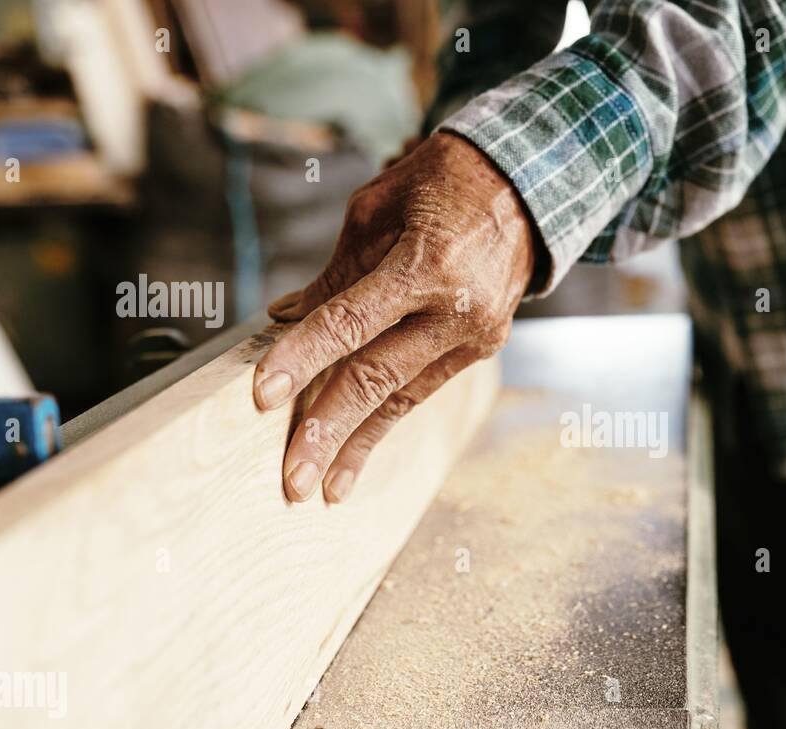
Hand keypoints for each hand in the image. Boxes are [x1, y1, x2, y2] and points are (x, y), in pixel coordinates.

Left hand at [254, 131, 535, 503]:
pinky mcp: (481, 348)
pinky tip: (356, 453)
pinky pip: (421, 389)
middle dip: (329, 431)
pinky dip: (385, 420)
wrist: (524, 187)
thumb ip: (335, 275)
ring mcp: (475, 335)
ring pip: (403, 399)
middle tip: (292, 479)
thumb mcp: (376, 211)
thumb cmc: (441, 184)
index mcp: (427, 264)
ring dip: (358, 445)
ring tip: (322, 488)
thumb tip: (287, 319)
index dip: (303, 359)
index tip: (261, 395)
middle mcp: (457, 310)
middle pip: (379, 378)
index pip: (350, 322)